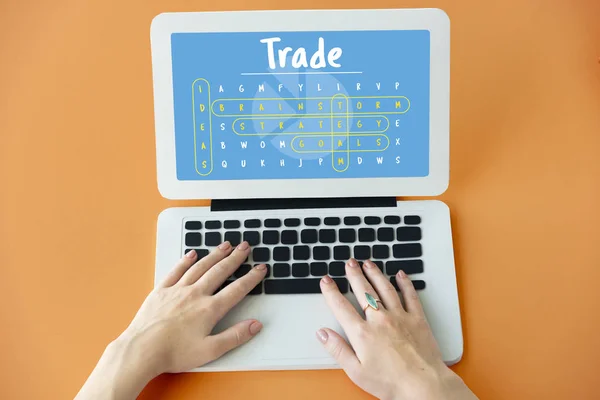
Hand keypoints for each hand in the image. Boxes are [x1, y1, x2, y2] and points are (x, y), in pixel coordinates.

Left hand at [75, 241, 265, 399]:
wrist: (141, 350)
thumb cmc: (173, 353)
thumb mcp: (210, 351)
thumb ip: (234, 336)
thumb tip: (254, 325)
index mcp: (209, 309)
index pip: (237, 289)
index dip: (251, 278)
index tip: (260, 269)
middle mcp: (195, 294)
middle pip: (220, 271)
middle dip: (235, 258)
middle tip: (245, 247)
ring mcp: (177, 290)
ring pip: (200, 267)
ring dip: (214, 254)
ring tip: (225, 245)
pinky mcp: (161, 290)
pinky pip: (176, 270)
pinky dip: (186, 261)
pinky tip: (192, 254)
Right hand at [317, 258, 476, 399]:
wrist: (423, 386)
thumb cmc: (391, 382)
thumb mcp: (356, 371)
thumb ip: (338, 349)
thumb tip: (322, 334)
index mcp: (362, 333)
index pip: (341, 306)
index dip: (331, 292)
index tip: (326, 281)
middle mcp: (380, 320)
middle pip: (363, 291)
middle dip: (354, 275)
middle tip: (349, 263)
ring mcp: (400, 317)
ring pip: (384, 288)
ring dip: (375, 273)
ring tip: (368, 263)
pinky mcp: (417, 319)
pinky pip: (410, 295)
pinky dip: (405, 283)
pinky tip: (400, 275)